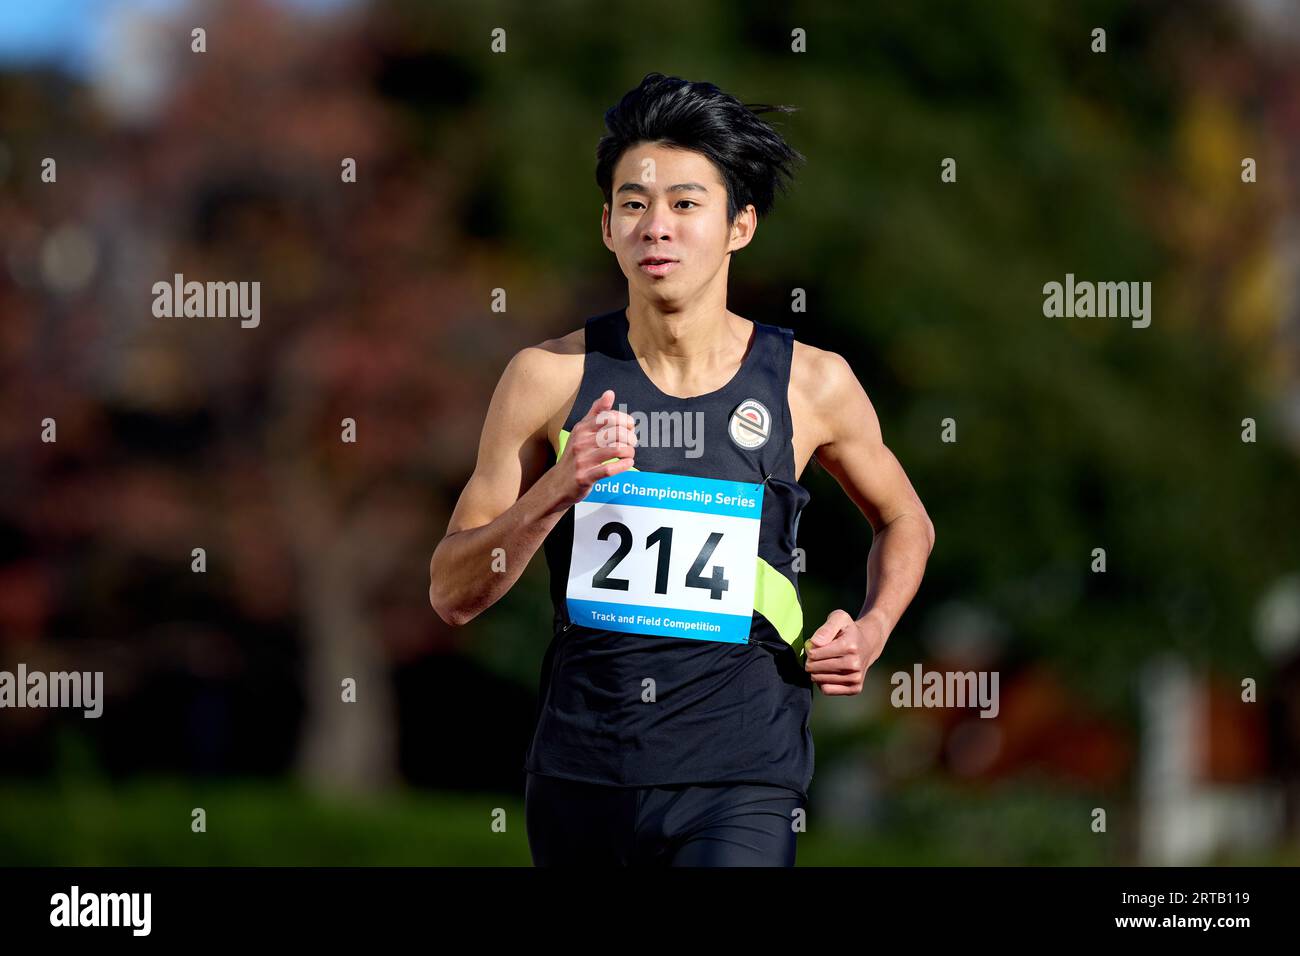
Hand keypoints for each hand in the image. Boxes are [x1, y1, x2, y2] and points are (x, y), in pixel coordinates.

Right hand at [550, 389, 636, 506]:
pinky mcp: (585, 477)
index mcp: (582, 428)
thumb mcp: (582, 431)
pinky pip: (609, 469)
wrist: (558, 483)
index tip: (630, 426)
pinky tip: (628, 463)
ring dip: (629, 451)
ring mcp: (582, 460)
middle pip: (615, 432)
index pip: (609, 417)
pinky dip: (624, 465)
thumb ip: (596, 412)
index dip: (625, 420)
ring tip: (629, 453)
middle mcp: (581, 442)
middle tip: (632, 442)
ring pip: (615, 450)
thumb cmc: (575, 455)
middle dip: (630, 437)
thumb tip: (610, 393)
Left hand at [803, 609, 886, 695]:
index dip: (810, 649)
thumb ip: (825, 628)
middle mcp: (854, 664)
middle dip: (810, 661)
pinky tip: (828, 672)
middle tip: (817, 654)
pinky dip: (822, 682)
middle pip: (814, 668)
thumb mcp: (838, 618)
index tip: (814, 644)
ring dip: (816, 671)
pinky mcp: (855, 688)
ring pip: (819, 680)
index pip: (814, 654)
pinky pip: (826, 690)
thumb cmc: (849, 630)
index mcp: (849, 646)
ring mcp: (855, 678)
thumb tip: (814, 643)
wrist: (868, 643)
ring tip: (824, 662)